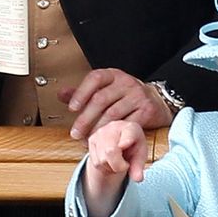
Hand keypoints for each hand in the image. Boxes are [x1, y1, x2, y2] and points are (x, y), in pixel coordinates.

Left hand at [59, 68, 173, 140]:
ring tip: (88, 140)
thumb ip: (84, 93)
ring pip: (113, 114)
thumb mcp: (106, 90)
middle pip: (101, 100)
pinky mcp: (147, 110)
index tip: (71, 108)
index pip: (95, 78)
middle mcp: (127, 83)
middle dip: (85, 119)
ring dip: (98, 130)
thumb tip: (60, 94)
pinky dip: (115, 134)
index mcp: (114, 75)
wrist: (157, 102)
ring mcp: (138, 96)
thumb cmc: (126, 97)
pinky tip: (108, 140)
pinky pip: (128, 123)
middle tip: (75, 133)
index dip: (81, 93)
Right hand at [83, 120, 147, 216]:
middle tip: (121, 166)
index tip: (126, 151)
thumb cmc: (132, 154)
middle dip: (117, 163)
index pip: (129, 134)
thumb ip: (138, 169)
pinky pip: (94, 158)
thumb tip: (138, 179)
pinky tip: (105, 160)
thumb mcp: (138, 161)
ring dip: (108, 164)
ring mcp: (101, 131)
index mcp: (131, 127)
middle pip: (111, 149)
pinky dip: (100, 163)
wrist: (117, 150)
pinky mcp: (91, 139)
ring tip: (115, 163)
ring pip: (102, 156)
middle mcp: (115, 126)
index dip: (127, 143)